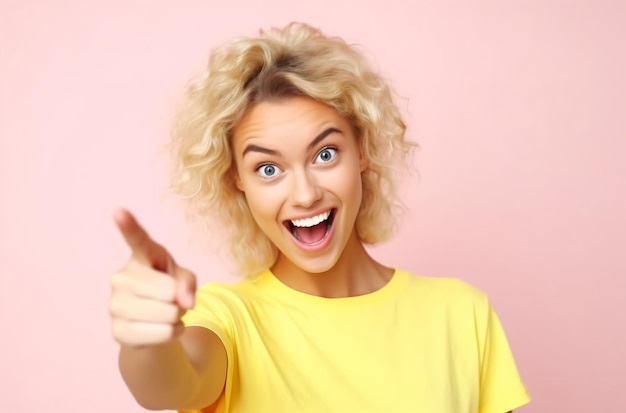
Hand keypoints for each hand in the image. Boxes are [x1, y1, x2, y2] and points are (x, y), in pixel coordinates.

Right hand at [109, 209, 195, 346]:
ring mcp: (115, 305)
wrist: (152, 324)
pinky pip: (165, 334)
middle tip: (169, 300)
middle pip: (169, 292)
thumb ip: (189, 282)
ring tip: (165, 314)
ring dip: (177, 318)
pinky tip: (161, 328)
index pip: (136, 239)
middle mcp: (122, 277)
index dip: (128, 226)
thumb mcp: (183, 278)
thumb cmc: (167, 291)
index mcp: (141, 256)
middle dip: (179, 300)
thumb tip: (185, 303)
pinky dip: (173, 333)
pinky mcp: (118, 331)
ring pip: (169, 314)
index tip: (119, 211)